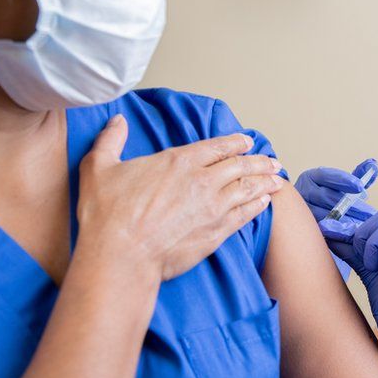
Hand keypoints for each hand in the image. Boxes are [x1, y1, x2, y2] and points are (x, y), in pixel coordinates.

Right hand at [76, 115, 285, 280]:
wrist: (120, 257)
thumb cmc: (107, 216)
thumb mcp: (99, 167)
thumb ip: (111, 140)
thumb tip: (117, 120)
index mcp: (178, 161)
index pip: (216, 147)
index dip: (235, 143)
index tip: (247, 142)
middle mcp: (202, 181)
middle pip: (240, 166)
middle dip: (259, 161)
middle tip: (273, 161)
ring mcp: (213, 208)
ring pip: (247, 189)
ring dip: (265, 182)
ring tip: (278, 179)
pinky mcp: (216, 233)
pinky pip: (244, 215)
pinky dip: (257, 206)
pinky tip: (265, 203)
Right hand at [294, 158, 377, 241]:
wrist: (309, 214)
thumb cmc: (330, 196)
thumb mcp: (343, 184)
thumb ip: (358, 174)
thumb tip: (373, 164)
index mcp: (312, 177)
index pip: (326, 175)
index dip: (344, 180)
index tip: (361, 187)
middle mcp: (304, 191)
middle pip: (327, 197)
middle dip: (351, 206)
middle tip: (369, 213)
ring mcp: (302, 210)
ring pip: (324, 214)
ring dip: (346, 220)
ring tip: (363, 224)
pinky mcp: (305, 226)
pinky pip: (322, 229)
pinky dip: (338, 231)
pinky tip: (352, 235)